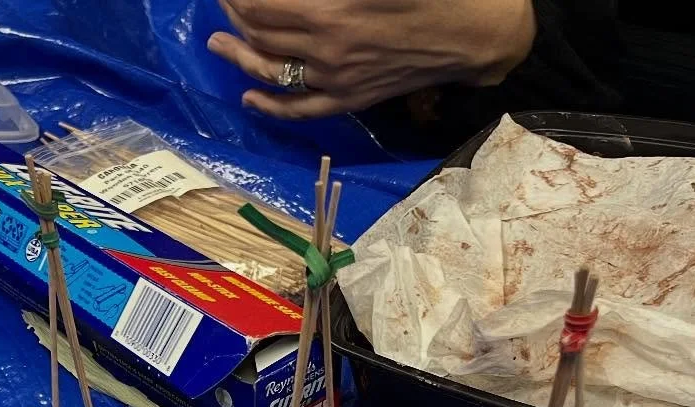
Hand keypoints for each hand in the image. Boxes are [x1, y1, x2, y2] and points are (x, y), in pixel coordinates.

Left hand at [207, 0, 535, 118]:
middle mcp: (325, 48)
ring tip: (216, 42)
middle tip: (220, 2)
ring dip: (237, 56)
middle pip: (258, 34)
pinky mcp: (350, 99)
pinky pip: (299, 109)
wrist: (478, 30)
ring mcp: (336, 79)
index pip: (258, 3)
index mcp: (330, 9)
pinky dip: (269, 104)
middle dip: (232, 15)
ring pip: (270, 70)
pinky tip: (249, 95)